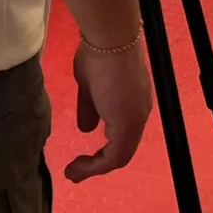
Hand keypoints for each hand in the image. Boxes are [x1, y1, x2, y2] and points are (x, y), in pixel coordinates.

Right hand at [64, 41, 152, 182]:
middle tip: (76, 171)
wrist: (109, 39)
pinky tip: (77, 167)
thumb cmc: (98, 55)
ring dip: (95, 168)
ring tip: (73, 172)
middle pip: (122, 149)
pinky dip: (95, 166)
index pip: (122, 134)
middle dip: (98, 164)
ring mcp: (135, 117)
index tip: (81, 158)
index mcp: (133, 102)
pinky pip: (114, 155)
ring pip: (120, 155)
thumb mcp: (89, 85)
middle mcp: (139, 112)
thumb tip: (87, 128)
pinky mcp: (128, 122)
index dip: (103, 150)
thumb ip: (90, 108)